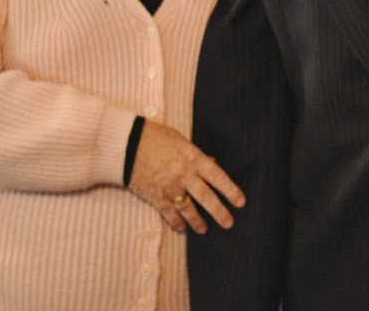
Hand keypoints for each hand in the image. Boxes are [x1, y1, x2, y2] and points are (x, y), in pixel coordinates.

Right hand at [128, 120, 245, 233]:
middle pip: (206, 197)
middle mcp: (184, 175)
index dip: (231, 190)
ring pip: (188, 209)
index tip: (240, 202)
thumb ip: (197, 156)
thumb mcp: (182, 141)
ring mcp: (170, 187)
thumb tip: (213, 163)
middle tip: (228, 223)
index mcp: (194, 158)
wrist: (128, 144)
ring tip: (204, 229)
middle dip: (219, 212)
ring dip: (197, 221)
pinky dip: (176, 222)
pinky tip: (182, 228)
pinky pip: (169, 213)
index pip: (218, 177)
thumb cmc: (157, 138)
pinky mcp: (155, 196)